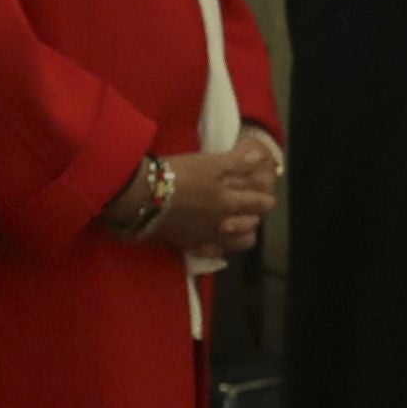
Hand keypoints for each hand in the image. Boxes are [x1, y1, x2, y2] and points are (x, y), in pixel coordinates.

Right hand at [158, 138, 280, 260]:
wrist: (141, 196)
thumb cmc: (177, 175)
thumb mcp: (209, 163)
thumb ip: (238, 161)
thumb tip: (261, 156)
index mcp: (230, 202)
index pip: (261, 204)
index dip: (265, 197)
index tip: (263, 192)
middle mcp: (224, 224)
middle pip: (252, 226)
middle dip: (255, 216)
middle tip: (249, 207)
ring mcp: (207, 237)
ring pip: (236, 243)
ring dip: (241, 234)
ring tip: (235, 224)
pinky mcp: (187, 244)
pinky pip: (211, 251)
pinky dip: (216, 246)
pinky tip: (213, 239)